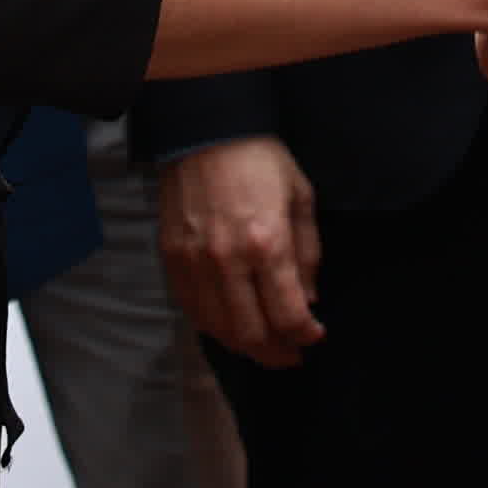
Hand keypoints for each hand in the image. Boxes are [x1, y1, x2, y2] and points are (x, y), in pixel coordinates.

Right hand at [157, 136, 325, 365]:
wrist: (206, 131)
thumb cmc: (260, 160)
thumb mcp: (300, 198)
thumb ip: (307, 254)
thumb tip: (308, 299)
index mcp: (266, 243)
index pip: (288, 314)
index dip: (305, 335)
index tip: (314, 336)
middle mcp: (227, 260)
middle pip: (252, 333)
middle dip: (277, 353)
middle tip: (291, 355)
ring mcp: (195, 262)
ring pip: (219, 329)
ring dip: (245, 347)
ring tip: (264, 347)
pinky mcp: (173, 258)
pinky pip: (192, 310)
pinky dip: (214, 327)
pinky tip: (231, 327)